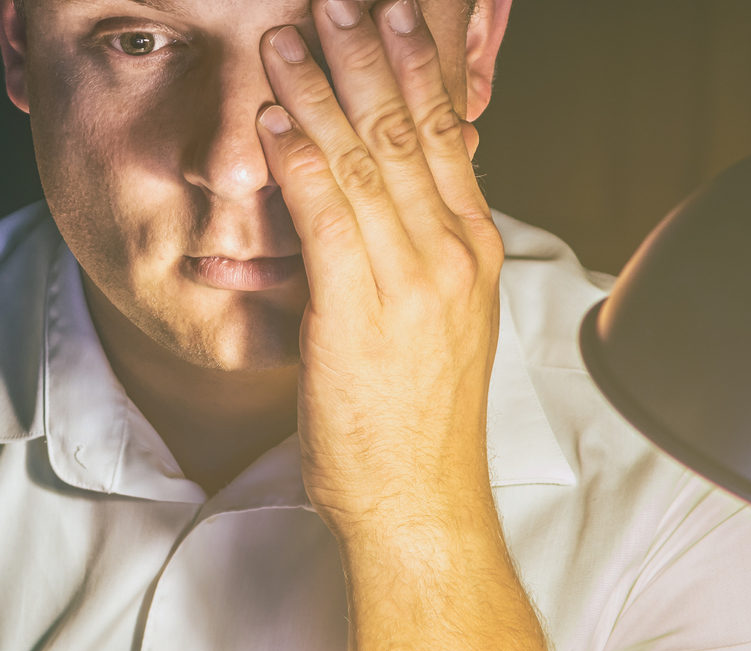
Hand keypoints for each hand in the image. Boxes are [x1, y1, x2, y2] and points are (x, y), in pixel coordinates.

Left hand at [257, 0, 502, 536]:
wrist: (419, 501)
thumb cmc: (416, 418)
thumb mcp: (435, 317)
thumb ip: (419, 249)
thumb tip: (397, 195)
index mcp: (473, 249)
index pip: (445, 134)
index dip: (416, 67)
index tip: (395, 16)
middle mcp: (452, 255)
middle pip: (407, 130)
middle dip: (368, 56)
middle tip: (339, 0)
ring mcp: (412, 283)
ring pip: (365, 162)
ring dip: (321, 92)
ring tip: (289, 39)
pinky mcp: (359, 314)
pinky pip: (329, 219)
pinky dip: (302, 162)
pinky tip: (277, 121)